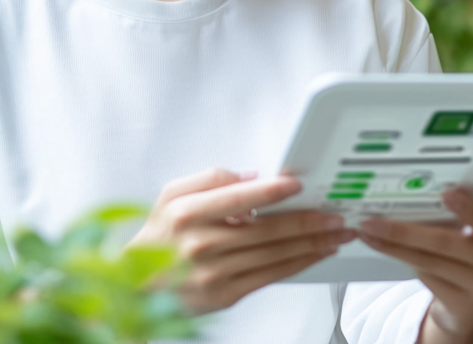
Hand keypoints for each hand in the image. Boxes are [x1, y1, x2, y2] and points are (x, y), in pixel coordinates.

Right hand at [130, 168, 356, 313]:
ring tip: (335, 233)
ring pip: (274, 255)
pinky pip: (270, 277)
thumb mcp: (171, 195)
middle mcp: (201, 245)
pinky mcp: (224, 296)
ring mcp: (214, 274)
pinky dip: (298, 264)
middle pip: (266, 230)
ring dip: (311, 244)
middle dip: (308, 221)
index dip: (272, 191)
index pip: (239, 198)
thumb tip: (250, 176)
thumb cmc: (157, 237)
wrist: (136, 286)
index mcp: (187, 214)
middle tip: (334, 214)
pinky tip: (315, 253)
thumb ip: (209, 178)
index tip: (298, 184)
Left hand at [356, 189, 472, 343]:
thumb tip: (418, 189)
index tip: (447, 194)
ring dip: (394, 246)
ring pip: (430, 261)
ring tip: (370, 233)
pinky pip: (427, 276)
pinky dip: (404, 259)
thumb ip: (467, 207)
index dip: (469, 208)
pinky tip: (385, 248)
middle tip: (375, 221)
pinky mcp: (465, 302)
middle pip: (448, 241)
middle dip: (406, 231)